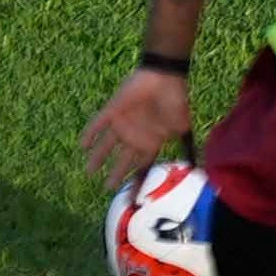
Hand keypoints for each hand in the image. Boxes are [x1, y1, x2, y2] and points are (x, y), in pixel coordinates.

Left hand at [80, 68, 192, 187]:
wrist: (164, 76)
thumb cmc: (175, 102)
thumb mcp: (182, 128)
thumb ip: (184, 147)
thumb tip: (193, 166)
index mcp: (150, 142)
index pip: (141, 167)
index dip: (138, 182)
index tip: (133, 199)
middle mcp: (134, 136)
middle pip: (121, 160)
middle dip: (114, 174)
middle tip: (106, 188)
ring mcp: (122, 124)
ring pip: (106, 145)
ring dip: (97, 157)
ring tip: (89, 171)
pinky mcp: (112, 111)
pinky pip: (97, 125)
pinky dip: (90, 134)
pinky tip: (82, 145)